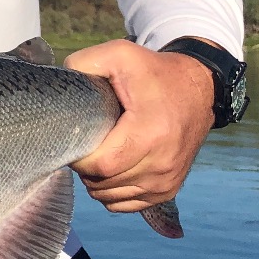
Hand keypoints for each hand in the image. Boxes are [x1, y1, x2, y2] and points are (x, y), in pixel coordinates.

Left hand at [67, 38, 214, 212]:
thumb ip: (83, 64)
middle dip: (84, 167)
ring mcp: (167, 180)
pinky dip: (111, 191)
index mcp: (150, 132)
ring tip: (98, 151)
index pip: (100, 165)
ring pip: (110, 197)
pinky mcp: (168, 190)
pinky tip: (111, 167)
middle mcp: (162, 163)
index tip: (74, 138)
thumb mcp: (119, 54)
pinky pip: (126, 204)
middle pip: (103, 183)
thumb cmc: (154, 72)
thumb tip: (60, 84)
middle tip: (84, 142)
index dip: (78, 157)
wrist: (198, 89)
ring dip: (96, 180)